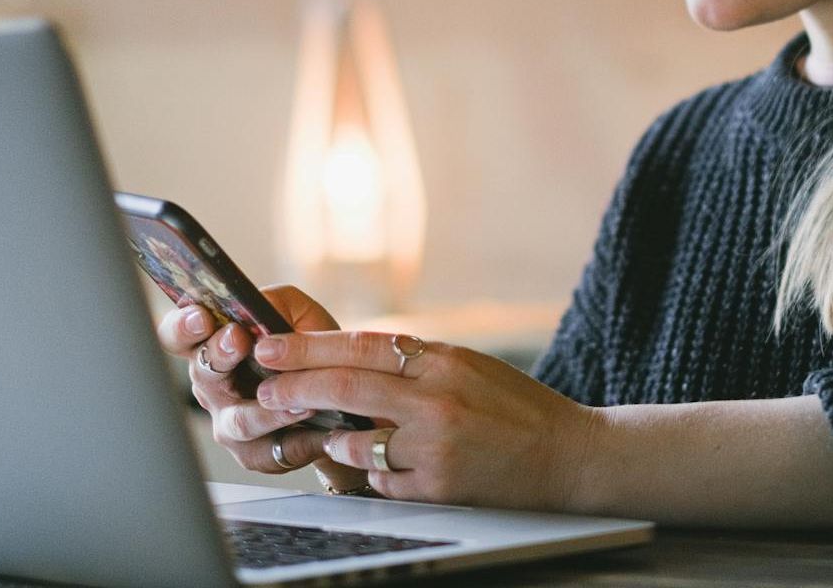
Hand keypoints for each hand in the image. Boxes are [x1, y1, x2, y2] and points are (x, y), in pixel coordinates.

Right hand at [153, 285, 370, 492]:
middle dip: (220, 354)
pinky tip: (318, 430)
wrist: (341, 395)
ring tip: (299, 400)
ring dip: (268, 410)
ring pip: (238, 421)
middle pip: (203, 373)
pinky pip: (269, 452)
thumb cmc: (310, 349)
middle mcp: (213, 386)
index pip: (179, 336)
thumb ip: (277, 302)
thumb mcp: (299, 313)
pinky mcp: (253, 454)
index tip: (201, 316)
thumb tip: (256, 305)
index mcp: (214, 347)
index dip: (182, 326)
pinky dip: (298, 438)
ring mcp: (228, 423)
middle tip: (239, 339)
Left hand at [249, 330, 601, 508]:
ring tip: (331, 436)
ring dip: (335, 440)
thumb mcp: (469, 366)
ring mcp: (435, 446)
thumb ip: (416, 363)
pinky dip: (375, 473)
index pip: (361, 345)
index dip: (308, 346)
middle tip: (264, 390)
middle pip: (346, 387)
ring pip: (355, 442)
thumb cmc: (517, 408)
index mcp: (444, 360)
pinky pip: (381, 480)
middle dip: (295, 388)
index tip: (270, 347)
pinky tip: (386, 466)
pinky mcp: (438, 486)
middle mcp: (437, 399)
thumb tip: (351, 358)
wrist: (569, 455)